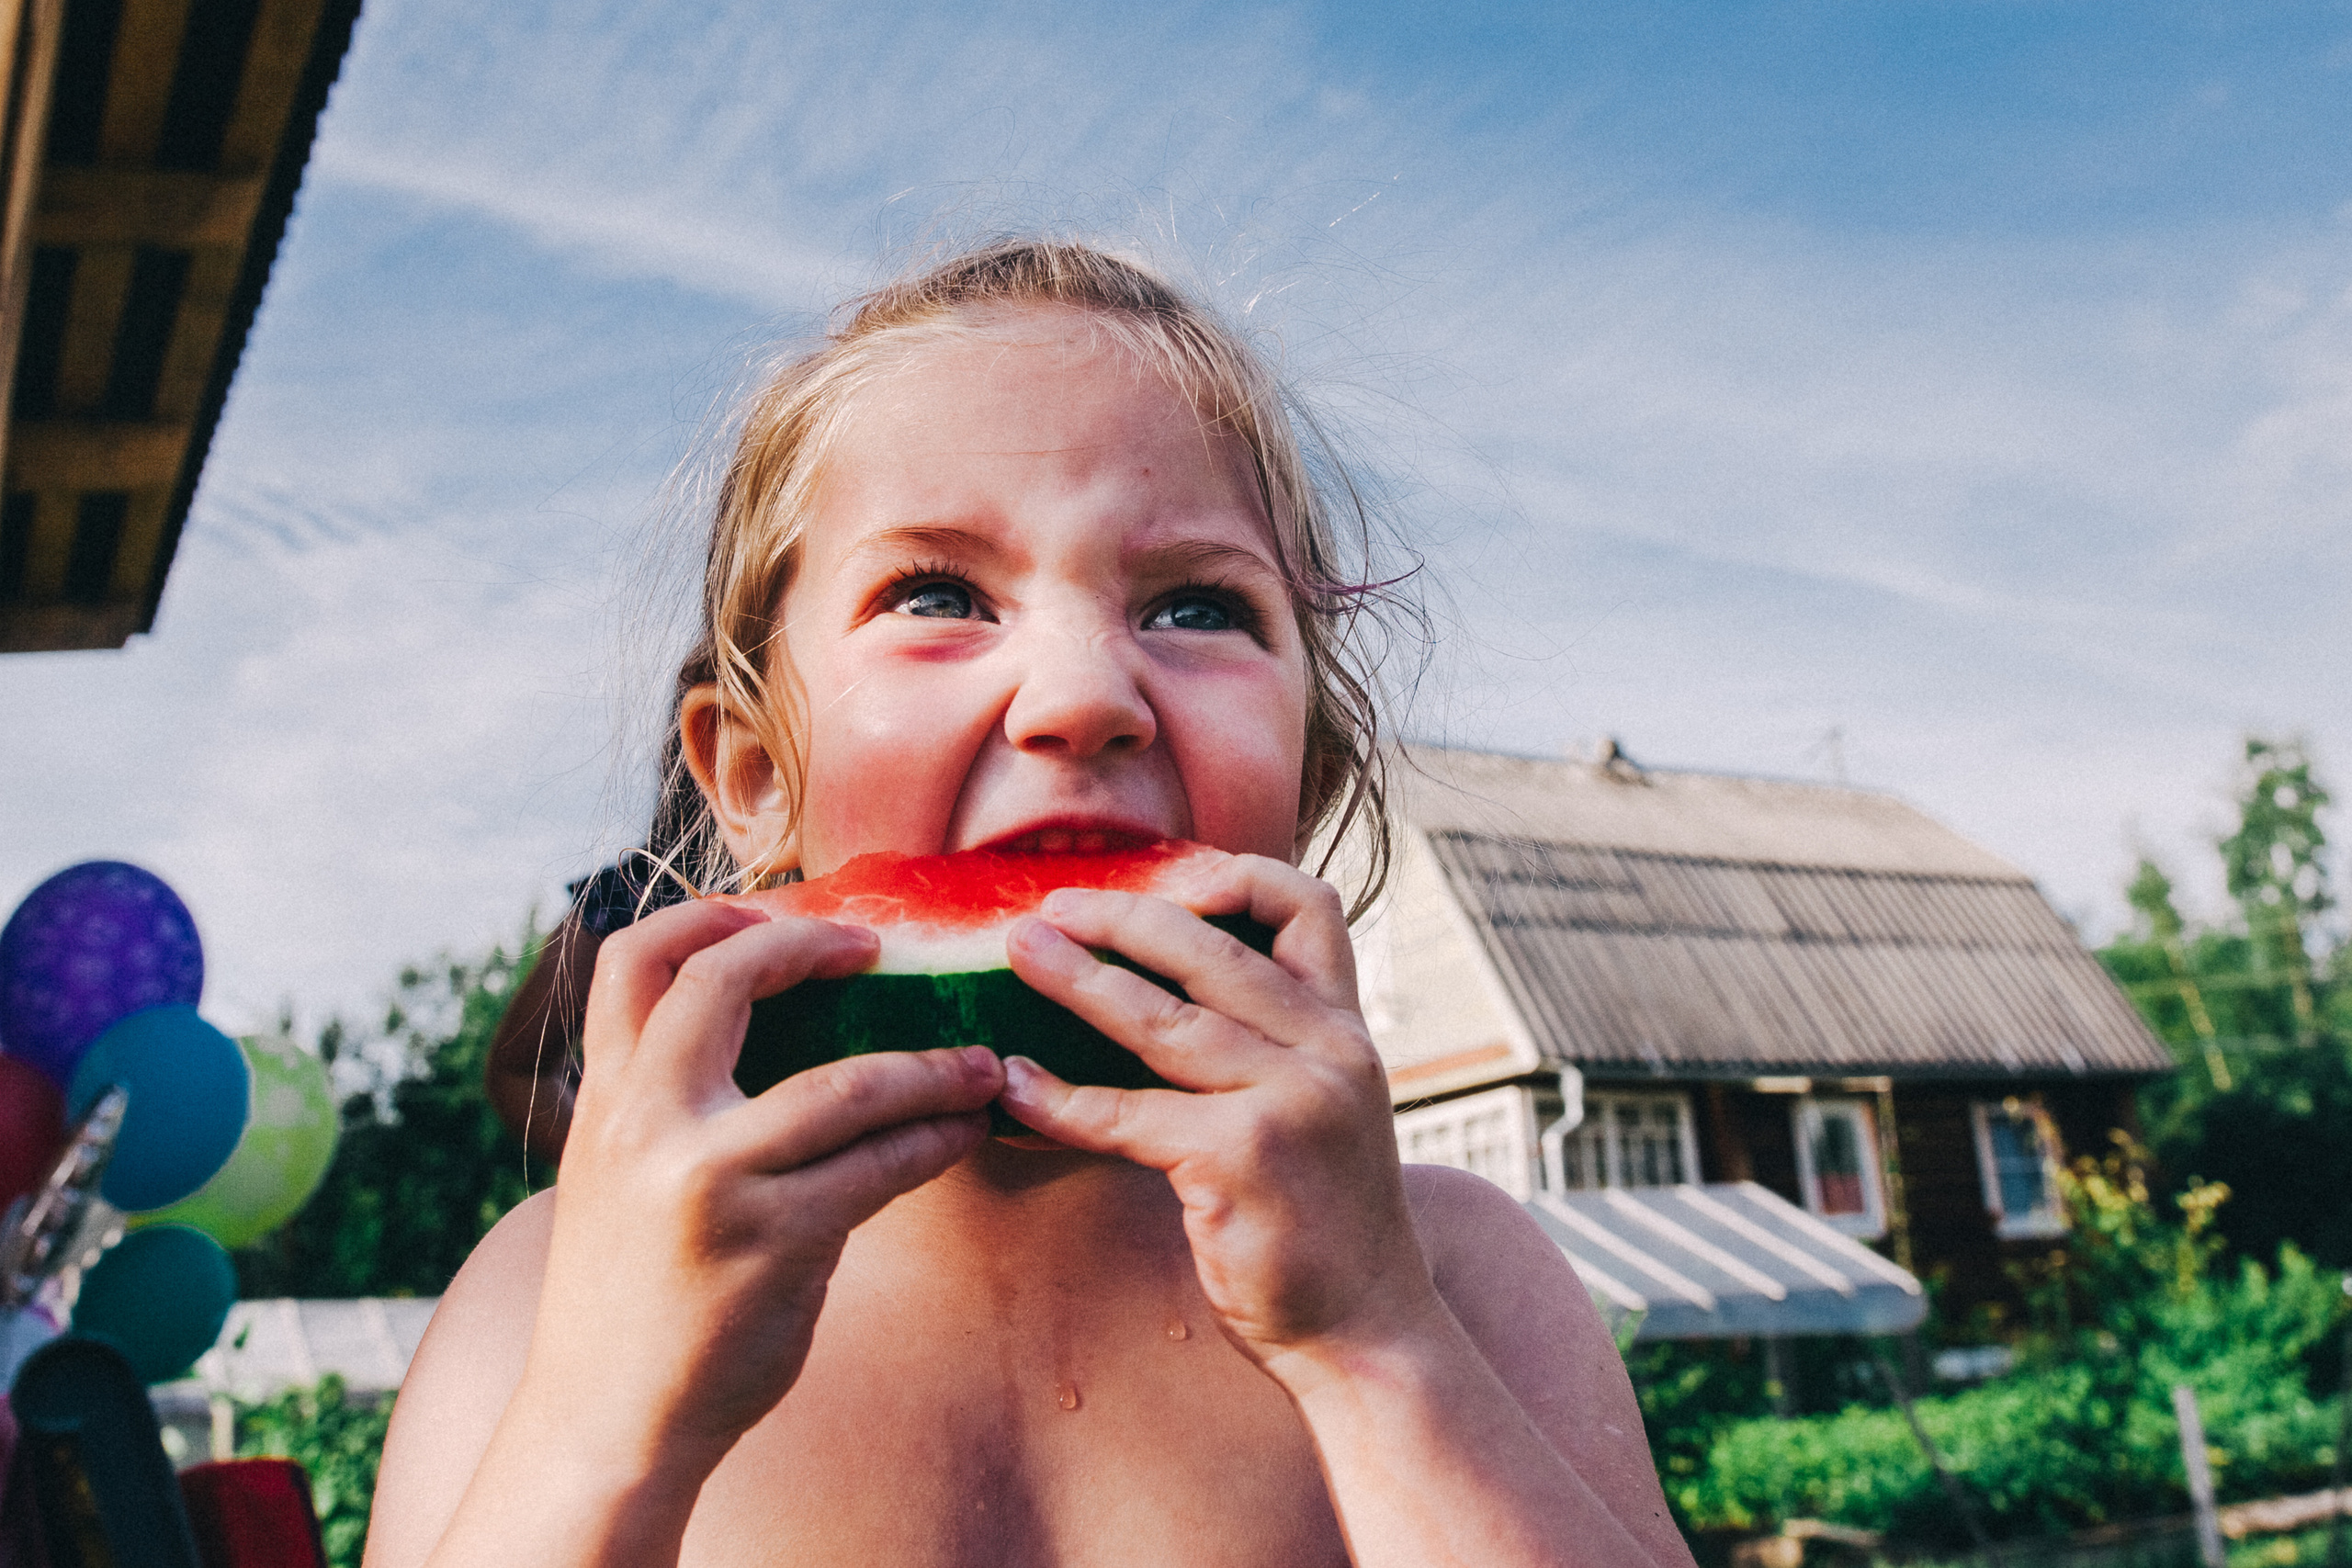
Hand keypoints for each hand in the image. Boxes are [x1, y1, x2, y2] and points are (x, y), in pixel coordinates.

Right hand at [523, 899, 1003, 1478]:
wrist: (605, 1423)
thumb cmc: (630, 1297)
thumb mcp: (615, 1178)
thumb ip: (666, 1102)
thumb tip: (767, 1027)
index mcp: (605, 1103)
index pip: (633, 961)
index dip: (705, 914)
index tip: (775, 913)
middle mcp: (646, 1126)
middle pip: (723, 982)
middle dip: (811, 947)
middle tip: (879, 950)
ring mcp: (711, 1183)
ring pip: (845, 1083)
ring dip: (930, 1066)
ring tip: (980, 1064)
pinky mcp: (774, 1244)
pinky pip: (881, 1166)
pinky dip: (936, 1139)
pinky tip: (963, 1134)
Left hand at [996, 856, 1444, 1386]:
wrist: (1365, 1328)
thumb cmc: (1324, 1220)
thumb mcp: (1327, 1106)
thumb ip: (1276, 1044)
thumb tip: (1165, 989)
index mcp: (1347, 1027)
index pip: (1309, 906)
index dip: (1234, 876)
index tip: (1162, 878)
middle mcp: (1329, 1050)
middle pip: (1211, 948)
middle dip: (1121, 916)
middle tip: (1053, 906)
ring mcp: (1290, 1101)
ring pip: (1162, 1020)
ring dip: (1077, 982)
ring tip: (1019, 956)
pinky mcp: (1242, 1159)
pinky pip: (1127, 1115)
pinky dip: (1061, 1099)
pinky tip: (1017, 1086)